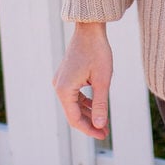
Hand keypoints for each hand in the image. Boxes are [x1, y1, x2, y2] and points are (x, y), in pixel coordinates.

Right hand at [53, 22, 112, 139]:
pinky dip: (85, 103)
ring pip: (73, 105)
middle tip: (105, 132)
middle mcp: (59, 86)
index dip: (89, 129)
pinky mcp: (66, 76)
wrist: (90, 29)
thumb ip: (100, 104)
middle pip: (73, 113)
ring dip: (88, 114)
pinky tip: (96, 107)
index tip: (103, 135)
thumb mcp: (102, 80)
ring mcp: (61, 81)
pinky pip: (74, 96)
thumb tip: (100, 125)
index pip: (75, 119)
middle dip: (89, 124)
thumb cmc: (97, 52)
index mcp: (64, 90)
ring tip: (103, 123)